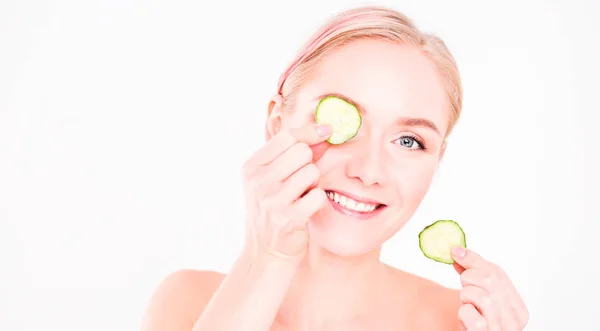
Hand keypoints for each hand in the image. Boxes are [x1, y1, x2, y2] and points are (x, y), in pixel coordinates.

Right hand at [241, 123, 331, 262]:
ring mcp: (272, 200)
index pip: (287, 136)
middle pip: (302, 151)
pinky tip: (306, 209)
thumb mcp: (273, 179)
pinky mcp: (288, 218)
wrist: (266, 252)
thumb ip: (295, 154)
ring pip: (312, 172)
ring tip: (301, 197)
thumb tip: (324, 131)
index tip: (326, 132)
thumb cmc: (273, 210)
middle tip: (301, 182)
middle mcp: (258, 181)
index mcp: (251, 167)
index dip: (309, 133)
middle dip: (309, 164)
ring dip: (313, 184)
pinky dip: (317, 201)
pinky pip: (318, 195)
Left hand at [452, 247, 528, 330]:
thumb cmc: (476, 324)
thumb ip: (474, 276)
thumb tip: (458, 252)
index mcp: (518, 308)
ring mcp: (502, 330)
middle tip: (463, 288)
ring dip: (466, 296)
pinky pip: (471, 315)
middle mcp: (515, 321)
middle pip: (491, 281)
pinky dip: (463, 313)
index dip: (474, 260)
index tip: (456, 252)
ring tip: (466, 305)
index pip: (499, 273)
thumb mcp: (479, 298)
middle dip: (469, 278)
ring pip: (483, 296)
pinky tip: (465, 319)